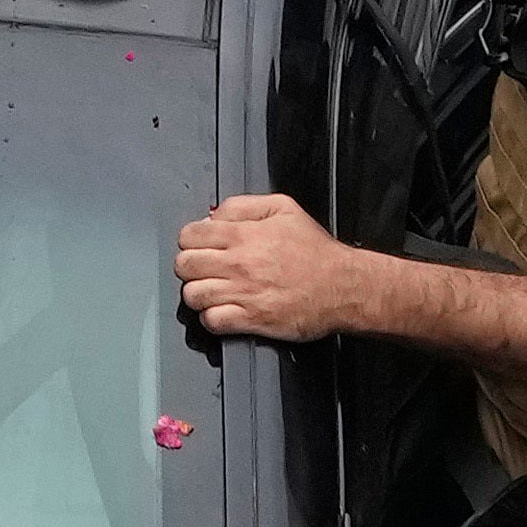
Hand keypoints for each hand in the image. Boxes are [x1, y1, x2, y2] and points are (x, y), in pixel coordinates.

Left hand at [175, 192, 374, 341]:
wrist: (343, 286)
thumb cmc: (316, 252)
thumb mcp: (283, 209)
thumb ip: (243, 206)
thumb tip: (213, 216)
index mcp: (244, 235)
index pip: (189, 235)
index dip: (191, 240)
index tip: (200, 246)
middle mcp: (239, 264)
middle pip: (184, 265)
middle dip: (190, 266)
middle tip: (204, 269)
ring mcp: (243, 293)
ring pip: (192, 295)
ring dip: (199, 293)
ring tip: (213, 291)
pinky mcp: (251, 319)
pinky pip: (211, 320)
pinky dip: (212, 318)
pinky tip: (223, 310)